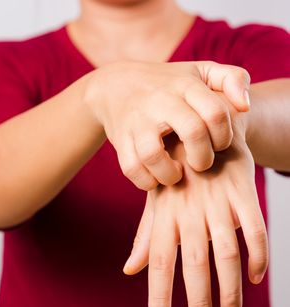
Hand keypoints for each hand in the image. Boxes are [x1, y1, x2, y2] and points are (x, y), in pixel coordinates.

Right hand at [86, 60, 250, 189]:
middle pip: (192, 132)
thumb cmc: (169, 84)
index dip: (224, 136)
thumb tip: (244, 106)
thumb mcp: (201, 72)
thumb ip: (233, 80)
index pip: (215, 112)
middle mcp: (159, 101)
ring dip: (170, 174)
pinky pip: (131, 168)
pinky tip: (156, 178)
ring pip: (153, 154)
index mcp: (184, 86)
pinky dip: (146, 181)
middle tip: (201, 164)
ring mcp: (136, 121)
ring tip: (176, 175)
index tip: (219, 145)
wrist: (116, 85)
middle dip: (203, 158)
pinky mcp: (120, 139)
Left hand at [122, 123, 267, 306]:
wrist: (197, 128)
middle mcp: (189, 211)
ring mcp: (217, 202)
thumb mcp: (155, 203)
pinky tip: (256, 278)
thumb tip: (130, 270)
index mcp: (164, 216)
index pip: (160, 261)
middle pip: (194, 263)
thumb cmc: (173, 175)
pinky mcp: (243, 192)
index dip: (159, 293)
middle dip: (198, 299)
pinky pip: (255, 230)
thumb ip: (146, 238)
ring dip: (230, 288)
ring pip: (227, 253)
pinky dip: (259, 256)